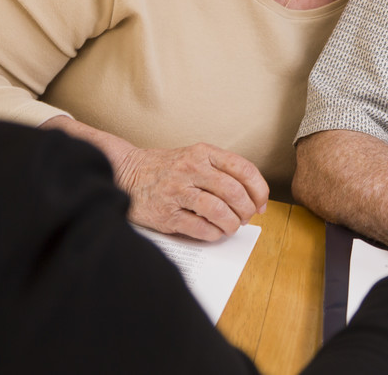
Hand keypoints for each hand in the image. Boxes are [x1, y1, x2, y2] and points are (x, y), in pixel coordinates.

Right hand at [40, 116, 268, 239]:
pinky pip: (200, 228)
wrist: (125, 173)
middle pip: (233, 192)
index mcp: (203, 153)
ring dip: (232, 224)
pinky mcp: (165, 214)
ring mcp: (176, 191)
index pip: (243, 169)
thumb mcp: (195, 157)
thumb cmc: (167, 168)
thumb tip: (254, 198)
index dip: (259, 190)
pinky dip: (214, 234)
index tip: (262, 204)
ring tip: (231, 227)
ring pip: (219, 211)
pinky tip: (215, 233)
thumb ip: (222, 171)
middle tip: (246, 218)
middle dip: (246, 210)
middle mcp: (191, 169)